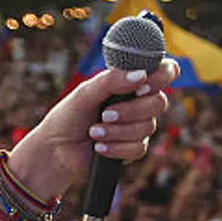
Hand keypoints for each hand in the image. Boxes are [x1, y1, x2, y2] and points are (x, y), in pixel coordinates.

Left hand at [4, 60, 178, 201]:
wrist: (55, 148)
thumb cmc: (69, 115)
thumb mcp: (85, 93)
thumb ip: (110, 81)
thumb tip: (140, 75)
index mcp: (131, 83)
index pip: (165, 71)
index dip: (161, 76)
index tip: (141, 86)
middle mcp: (139, 103)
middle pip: (159, 102)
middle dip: (131, 110)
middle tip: (105, 114)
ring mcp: (138, 126)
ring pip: (148, 127)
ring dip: (117, 131)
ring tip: (93, 131)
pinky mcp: (133, 149)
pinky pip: (138, 148)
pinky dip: (116, 147)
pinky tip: (98, 147)